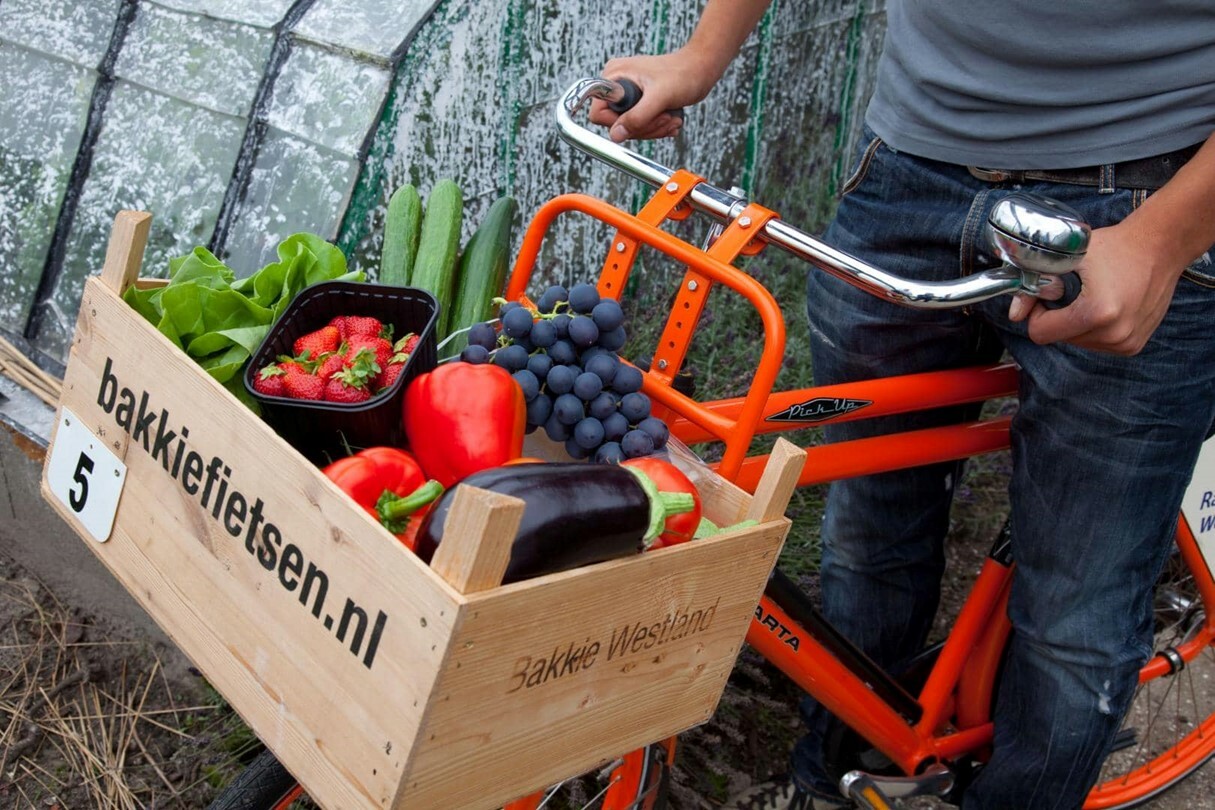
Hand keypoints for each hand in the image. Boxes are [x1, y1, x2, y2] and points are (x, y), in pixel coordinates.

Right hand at [589, 52, 714, 142]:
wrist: (700, 70)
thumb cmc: (683, 74)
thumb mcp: (659, 97)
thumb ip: (636, 117)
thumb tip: (616, 134)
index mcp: (615, 76)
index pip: (599, 112)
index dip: (617, 122)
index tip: (639, 120)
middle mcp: (618, 85)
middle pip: (617, 124)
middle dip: (643, 126)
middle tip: (663, 118)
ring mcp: (628, 95)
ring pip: (631, 128)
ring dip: (653, 128)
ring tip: (670, 118)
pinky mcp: (639, 102)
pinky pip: (641, 125)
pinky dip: (657, 127)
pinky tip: (670, 119)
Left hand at [1008, 220, 1183, 354]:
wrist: (1162, 245)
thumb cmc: (1117, 246)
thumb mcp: (1068, 257)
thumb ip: (1035, 284)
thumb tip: (1014, 314)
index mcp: (1098, 313)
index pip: (1041, 333)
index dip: (1038, 313)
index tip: (1049, 294)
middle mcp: (1115, 334)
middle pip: (1059, 338)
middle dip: (1059, 316)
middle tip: (1075, 291)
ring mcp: (1127, 342)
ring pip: (1077, 342)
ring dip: (1077, 323)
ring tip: (1094, 296)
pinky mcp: (1134, 345)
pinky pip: (1097, 343)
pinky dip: (1094, 328)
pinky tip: (1108, 305)